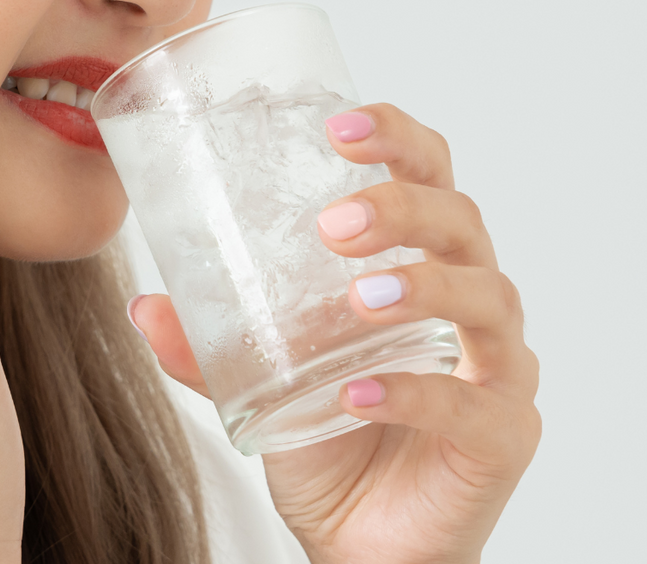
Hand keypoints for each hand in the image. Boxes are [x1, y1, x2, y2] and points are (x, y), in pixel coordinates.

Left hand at [129, 103, 539, 563]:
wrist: (365, 548)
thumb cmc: (334, 442)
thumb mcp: (263, 383)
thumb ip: (211, 347)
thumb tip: (144, 305)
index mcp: (425, 265)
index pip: (432, 176)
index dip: (398, 138)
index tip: (340, 125)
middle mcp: (474, 304)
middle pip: (463, 223)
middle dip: (403, 207)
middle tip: (335, 224)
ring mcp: (499, 369)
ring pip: (488, 298)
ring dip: (421, 287)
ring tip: (357, 298)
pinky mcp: (502, 436)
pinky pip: (472, 404)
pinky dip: (412, 392)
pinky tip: (358, 391)